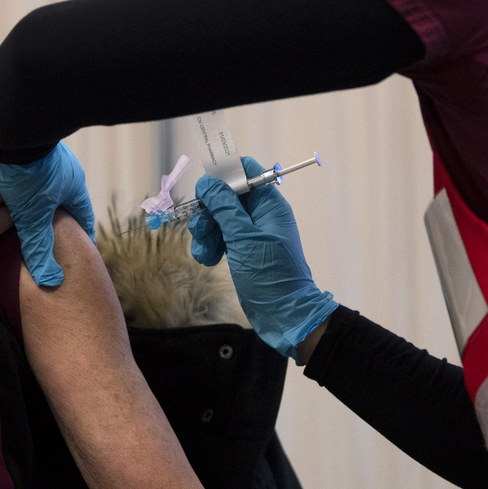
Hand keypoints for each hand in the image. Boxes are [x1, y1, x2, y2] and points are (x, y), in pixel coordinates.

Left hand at [0, 137, 95, 286]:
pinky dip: (19, 186)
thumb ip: (39, 248)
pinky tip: (6, 195)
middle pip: (63, 201)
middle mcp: (63, 171)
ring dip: (36, 201)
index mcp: (73, 187)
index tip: (81, 250)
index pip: (83, 216)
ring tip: (26, 219)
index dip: (81, 235)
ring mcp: (44, 158)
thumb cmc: (26, 173)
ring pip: (43, 186)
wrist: (7, 128)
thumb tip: (51, 282)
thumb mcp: (32, 215)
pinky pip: (25, 173)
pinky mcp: (23, 149)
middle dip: (57, 219)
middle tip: (50, 239)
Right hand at [189, 156, 336, 358]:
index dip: (225, 174)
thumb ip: (225, 208)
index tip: (204, 188)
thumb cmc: (271, 275)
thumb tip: (208, 182)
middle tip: (202, 229)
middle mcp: (261, 215)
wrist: (285, 316)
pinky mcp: (244, 251)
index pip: (247, 172)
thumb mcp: (244, 239)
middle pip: (227, 196)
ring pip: (220, 218)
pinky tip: (209, 259)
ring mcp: (252, 233)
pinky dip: (212, 245)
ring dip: (207, 231)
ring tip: (205, 252)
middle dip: (209, 211)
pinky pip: (222, 237)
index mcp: (269, 205)